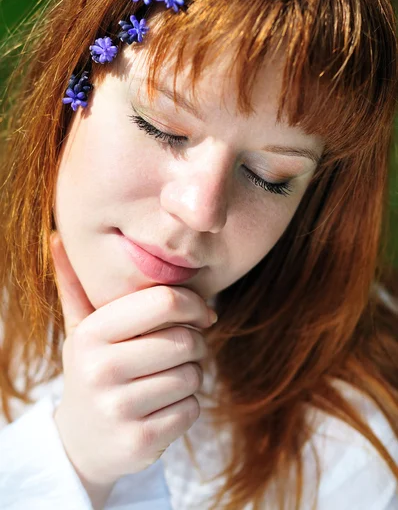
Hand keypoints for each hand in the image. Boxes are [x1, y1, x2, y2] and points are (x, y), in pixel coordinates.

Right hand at [50, 231, 216, 501]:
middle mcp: (100, 369)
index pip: (164, 301)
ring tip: (170, 376)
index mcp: (91, 334)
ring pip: (193, 375)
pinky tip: (165, 404)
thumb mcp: (81, 329)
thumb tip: (56, 237)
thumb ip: (75, 285)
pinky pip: (192, 408)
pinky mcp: (140, 441)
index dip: (195, 304)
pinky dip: (188, 404)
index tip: (202, 313)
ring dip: (192, 375)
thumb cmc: (95, 369)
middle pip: (185, 340)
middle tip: (184, 348)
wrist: (82, 441)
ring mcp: (118, 409)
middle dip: (196, 343)